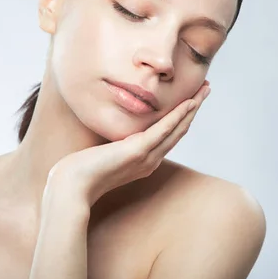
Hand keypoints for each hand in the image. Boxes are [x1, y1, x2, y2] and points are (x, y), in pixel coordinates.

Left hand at [47, 80, 210, 206]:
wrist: (72, 187)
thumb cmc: (81, 173)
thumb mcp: (103, 155)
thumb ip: (114, 146)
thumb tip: (112, 135)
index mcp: (144, 162)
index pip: (169, 137)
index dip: (182, 118)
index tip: (191, 101)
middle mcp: (150, 160)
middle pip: (179, 131)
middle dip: (193, 109)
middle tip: (205, 90)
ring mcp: (146, 157)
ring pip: (177, 129)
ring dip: (192, 108)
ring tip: (203, 91)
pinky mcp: (138, 150)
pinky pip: (163, 129)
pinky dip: (178, 115)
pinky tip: (188, 103)